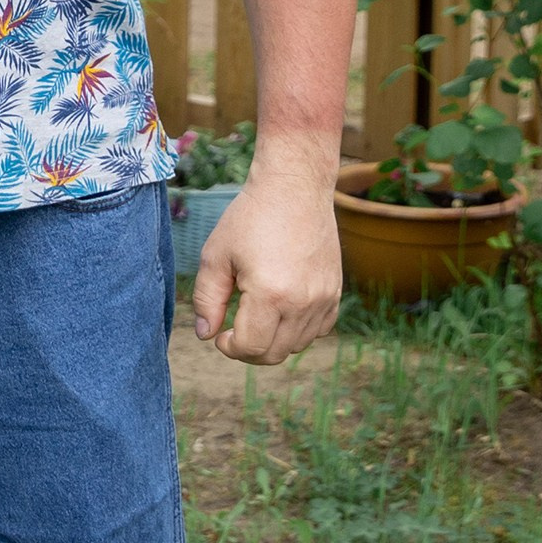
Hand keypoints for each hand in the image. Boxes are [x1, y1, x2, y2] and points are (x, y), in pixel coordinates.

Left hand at [193, 153, 342, 363]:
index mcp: (270, 294)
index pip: (251, 347)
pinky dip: (299, 330)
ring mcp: (324, 298)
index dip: (230, 348)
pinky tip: (282, 310)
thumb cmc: (250, 218)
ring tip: (256, 316)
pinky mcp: (336, 291)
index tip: (220, 335)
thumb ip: (207, 300)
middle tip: (234, 331)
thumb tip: (205, 334)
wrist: (295, 189)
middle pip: (274, 353)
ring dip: (273, 340)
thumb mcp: (216, 255)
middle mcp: (302, 302)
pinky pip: (319, 330)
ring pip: (297, 345)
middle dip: (249, 350)